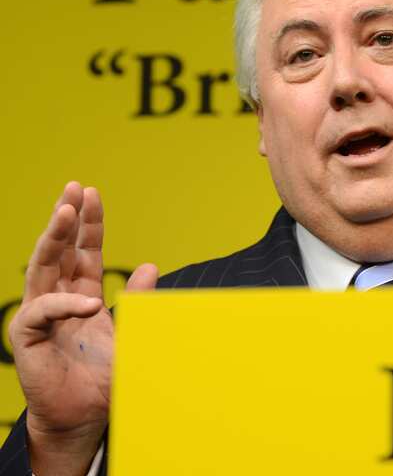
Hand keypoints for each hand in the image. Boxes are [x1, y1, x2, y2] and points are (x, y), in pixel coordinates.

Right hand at [9, 182, 157, 473]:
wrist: (87, 414)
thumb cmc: (105, 373)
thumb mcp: (130, 330)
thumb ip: (139, 299)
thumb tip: (153, 265)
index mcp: (82, 293)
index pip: (84, 251)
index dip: (88, 224)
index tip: (92, 194)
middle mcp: (59, 298)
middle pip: (59, 250)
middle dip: (66, 218)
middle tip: (74, 188)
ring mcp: (41, 315)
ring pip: (43, 268)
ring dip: (53, 239)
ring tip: (65, 212)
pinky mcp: (28, 337)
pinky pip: (43, 311)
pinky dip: (64, 303)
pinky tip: (88, 301)